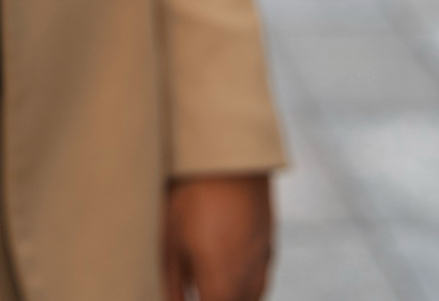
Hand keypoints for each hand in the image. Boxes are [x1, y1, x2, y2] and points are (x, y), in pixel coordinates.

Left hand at [163, 174, 272, 300]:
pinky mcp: (268, 240)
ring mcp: (262, 257)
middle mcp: (248, 275)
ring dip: (233, 296)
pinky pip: (260, 277)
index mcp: (221, 281)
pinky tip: (228, 273)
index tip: (185, 298)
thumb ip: (172, 283)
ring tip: (210, 287)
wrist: (228, 153)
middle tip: (194, 291)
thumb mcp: (171, 241)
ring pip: (252, 296)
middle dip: (216, 298)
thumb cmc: (192, 195)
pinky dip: (246, 284)